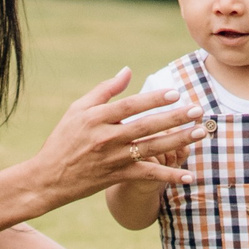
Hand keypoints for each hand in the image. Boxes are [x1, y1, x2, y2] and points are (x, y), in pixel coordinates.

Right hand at [30, 70, 201, 207]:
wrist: (48, 178)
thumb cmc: (63, 139)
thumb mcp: (77, 109)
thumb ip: (104, 90)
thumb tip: (127, 70)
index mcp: (96, 118)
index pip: (130, 106)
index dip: (153, 99)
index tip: (175, 93)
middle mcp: (106, 138)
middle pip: (146, 126)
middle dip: (174, 118)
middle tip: (197, 111)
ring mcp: (113, 159)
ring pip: (152, 149)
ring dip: (178, 142)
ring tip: (199, 133)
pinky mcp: (118, 177)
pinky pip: (148, 175)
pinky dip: (169, 176)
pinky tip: (189, 175)